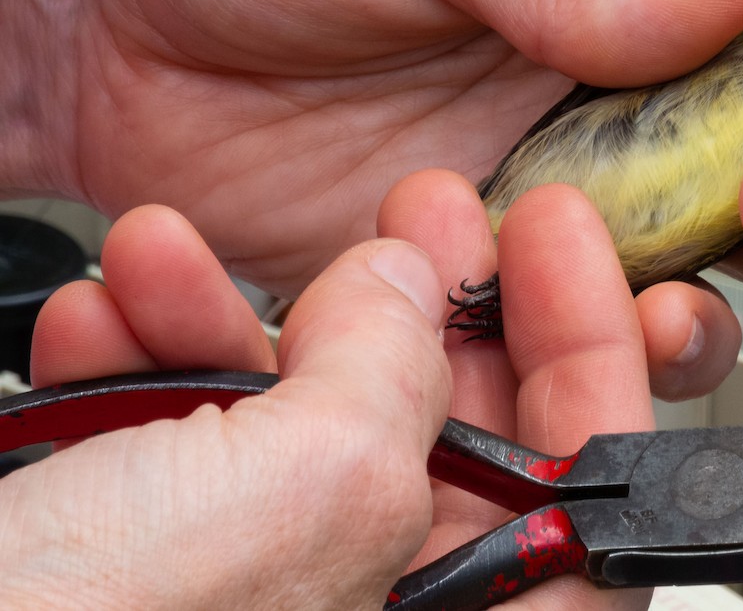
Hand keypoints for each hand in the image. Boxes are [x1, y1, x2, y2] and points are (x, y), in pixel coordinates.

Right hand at [16, 174, 656, 608]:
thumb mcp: (285, 503)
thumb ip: (386, 381)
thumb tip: (407, 289)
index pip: (589, 514)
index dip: (589, 359)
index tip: (556, 246)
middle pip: (450, 447)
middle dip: (420, 310)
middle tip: (411, 215)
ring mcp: (255, 597)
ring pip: (302, 424)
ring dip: (243, 320)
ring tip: (171, 260)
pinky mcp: (156, 566)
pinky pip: (194, 445)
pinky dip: (153, 362)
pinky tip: (106, 315)